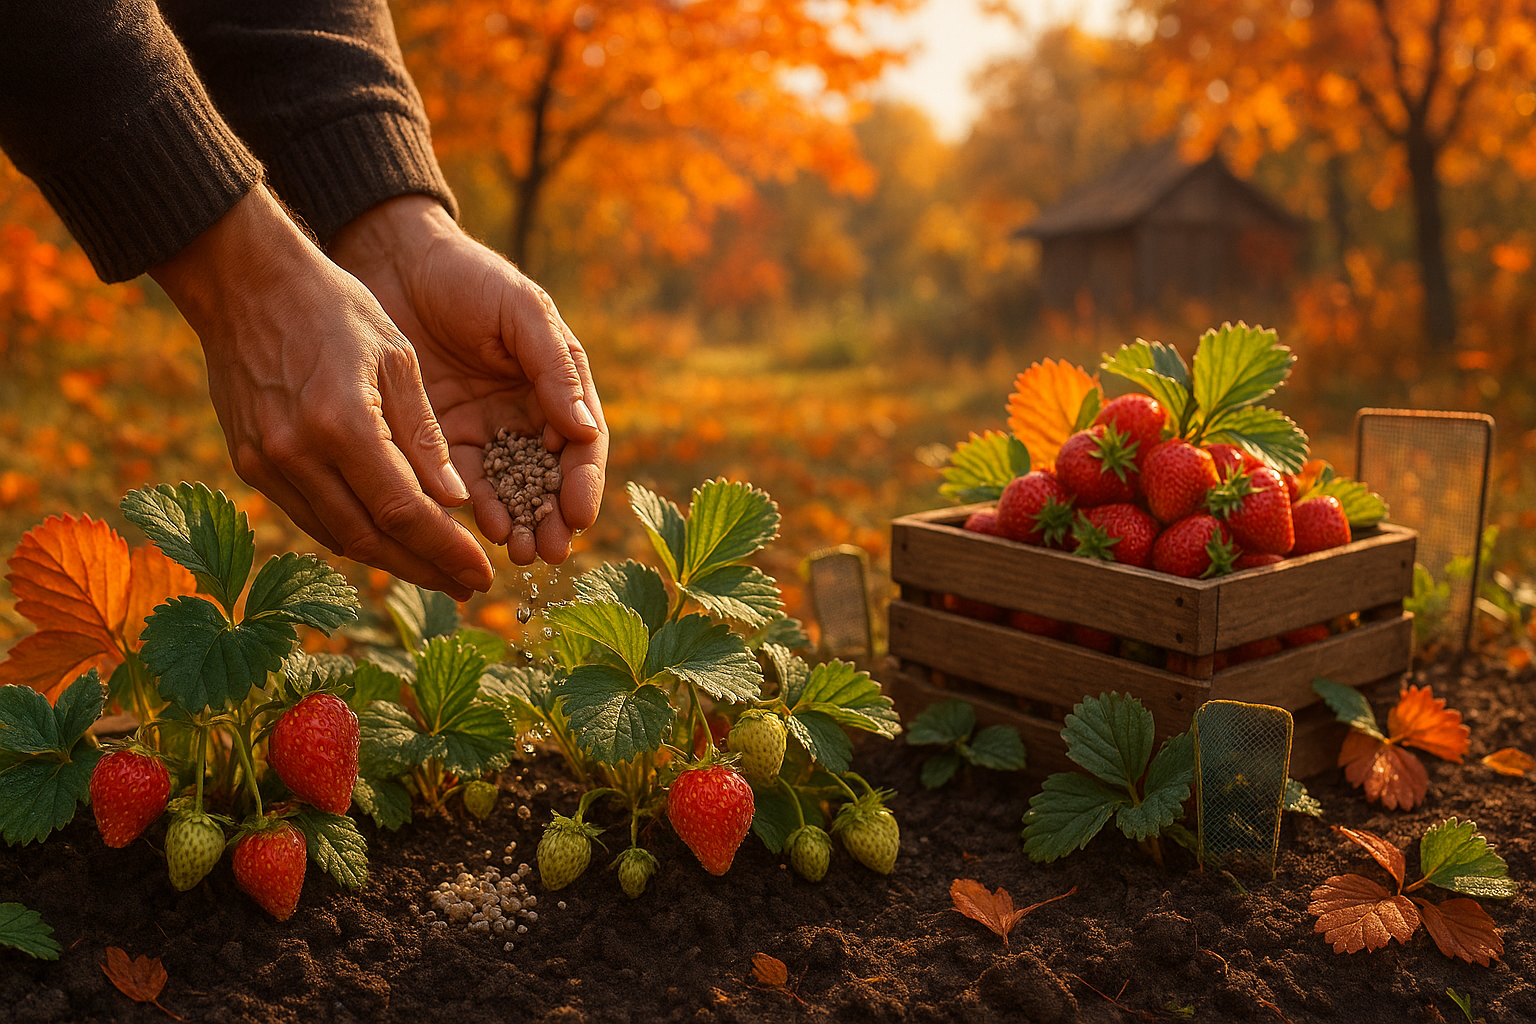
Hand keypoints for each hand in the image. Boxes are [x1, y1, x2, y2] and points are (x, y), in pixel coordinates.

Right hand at [151, 187, 494, 600]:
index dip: (445, 551)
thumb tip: (456, 503)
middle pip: (369, 538)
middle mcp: (298, 452)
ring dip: (389, 560)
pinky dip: (352, 533)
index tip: (481, 574)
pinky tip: (388, 539)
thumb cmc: (335, 308)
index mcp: (343, 423)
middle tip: (467, 588)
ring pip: (336, 535)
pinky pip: (309, 516)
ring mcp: (266, 462)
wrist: (245, 282)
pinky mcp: (249, 462)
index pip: (403, 512)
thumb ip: (425, 437)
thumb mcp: (398, 359)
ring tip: (437, 572)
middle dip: (423, 570)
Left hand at [328, 195, 606, 565]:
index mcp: (556, 385)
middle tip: (552, 550)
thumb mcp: (521, 310)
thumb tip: (585, 431)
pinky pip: (457, 482)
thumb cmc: (468, 277)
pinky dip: (472, 509)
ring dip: (518, 523)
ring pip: (507, 490)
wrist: (393, 261)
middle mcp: (524, 416)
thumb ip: (553, 367)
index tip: (580, 513)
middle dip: (552, 517)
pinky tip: (480, 528)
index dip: (584, 481)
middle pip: (548, 478)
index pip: (582, 444)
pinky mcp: (436, 440)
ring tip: (521, 551)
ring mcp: (481, 431)